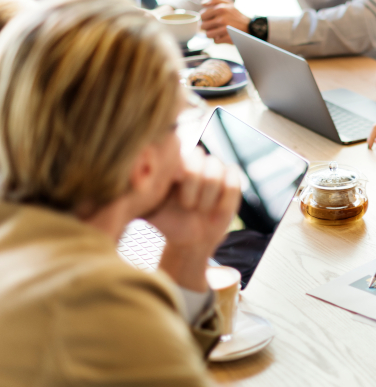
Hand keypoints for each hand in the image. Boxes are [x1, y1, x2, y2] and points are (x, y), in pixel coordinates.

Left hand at [147, 152, 240, 290]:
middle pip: (199, 155)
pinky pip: (234, 182)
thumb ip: (135, 197)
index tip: (173, 188)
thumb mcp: (145, 210)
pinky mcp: (232, 186)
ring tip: (199, 210)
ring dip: (208, 193)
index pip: (178, 150)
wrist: (187, 242)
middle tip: (186, 205)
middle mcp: (195, 163)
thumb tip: (124, 185)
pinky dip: (224, 198)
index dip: (178, 169)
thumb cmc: (164, 223)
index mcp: (173, 164)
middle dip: (193, 182)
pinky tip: (214, 212)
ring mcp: (215, 172)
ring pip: (217, 168)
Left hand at [199, 0, 249, 43]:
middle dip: (208, 27)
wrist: (250, 26)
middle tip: (215, 26)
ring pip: (208, 34)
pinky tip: (224, 36)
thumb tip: (202, 3)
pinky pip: (215, 41)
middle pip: (203, 26)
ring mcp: (225, 29)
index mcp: (220, 8)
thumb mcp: (228, 3)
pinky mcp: (228, 38)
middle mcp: (222, 18)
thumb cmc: (236, 15)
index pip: (202, 15)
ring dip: (212, 34)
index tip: (211, 19)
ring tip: (218, 31)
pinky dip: (219, 40)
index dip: (205, 18)